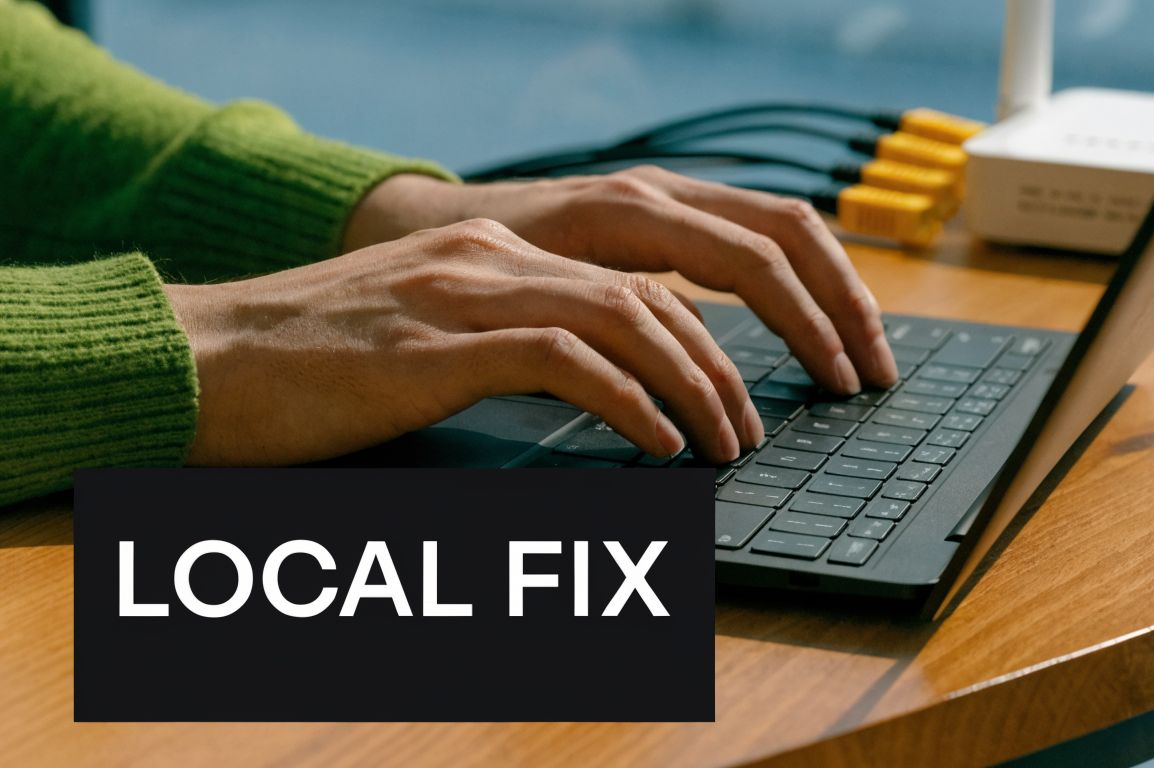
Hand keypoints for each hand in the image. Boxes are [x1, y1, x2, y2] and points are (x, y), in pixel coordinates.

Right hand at [164, 219, 763, 465]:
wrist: (199, 357)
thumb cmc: (308, 367)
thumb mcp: (423, 335)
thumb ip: (500, 340)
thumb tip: (590, 386)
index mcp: (490, 248)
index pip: (630, 275)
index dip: (700, 332)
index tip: (732, 389)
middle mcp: (487, 255)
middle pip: (646, 292)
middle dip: (717, 363)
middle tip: (748, 428)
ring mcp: (461, 293)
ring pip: (622, 316)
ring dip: (690, 385)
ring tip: (723, 443)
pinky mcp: (435, 345)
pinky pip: (564, 360)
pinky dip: (628, 400)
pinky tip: (659, 443)